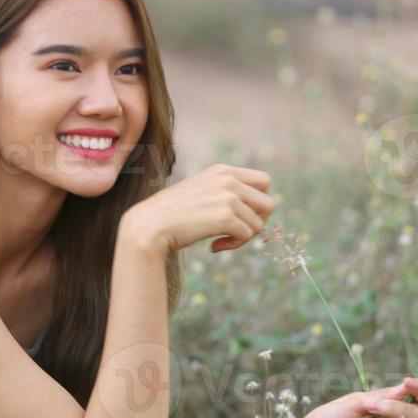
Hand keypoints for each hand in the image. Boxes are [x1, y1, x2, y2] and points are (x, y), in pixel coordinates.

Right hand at [123, 163, 274, 256]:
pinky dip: (234, 245)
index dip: (259, 202)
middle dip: (258, 221)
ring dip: (243, 238)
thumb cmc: (173, 216)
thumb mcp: (202, 193)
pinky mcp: (225, 216)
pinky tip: (214, 247)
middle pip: (268, 202)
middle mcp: (228, 179)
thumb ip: (225, 194)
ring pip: (259, 223)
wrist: (149, 226)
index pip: (264, 181)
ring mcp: (228, 196)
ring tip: (221, 241)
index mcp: (223, 170)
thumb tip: (261, 210)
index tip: (244, 217)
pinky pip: (247, 236)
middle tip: (239, 232)